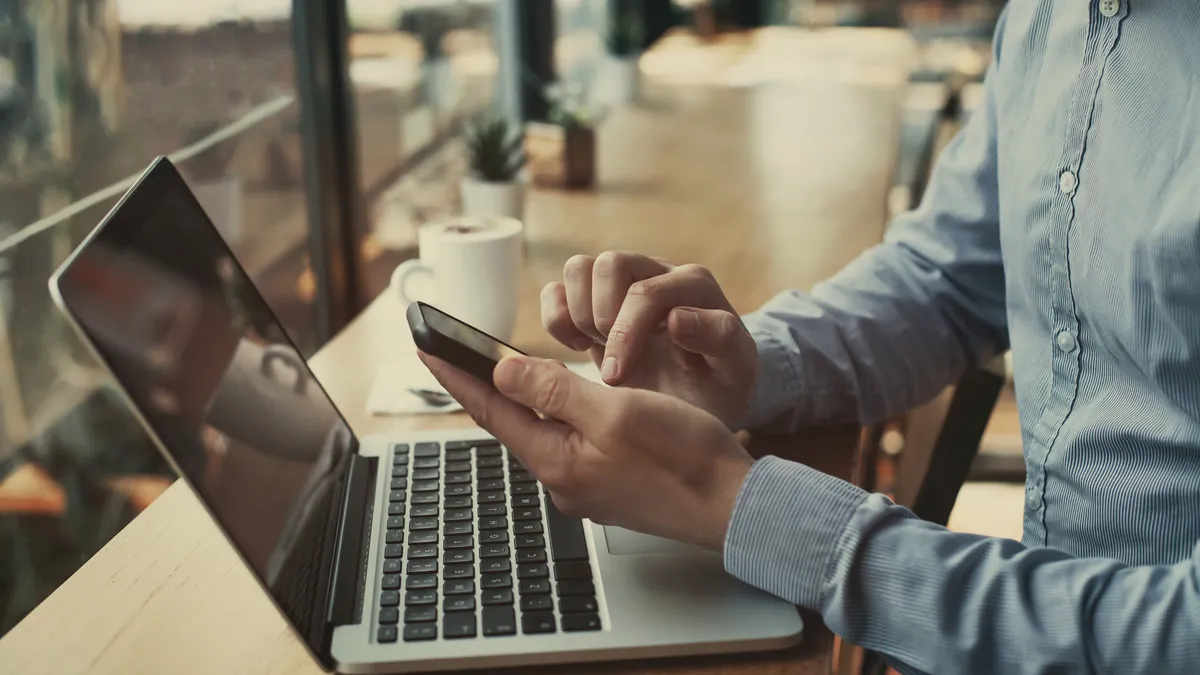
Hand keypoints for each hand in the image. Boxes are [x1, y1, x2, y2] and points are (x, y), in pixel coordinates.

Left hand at [420, 352, 754, 550]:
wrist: (731, 506)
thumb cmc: (684, 459)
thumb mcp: (615, 411)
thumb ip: (555, 391)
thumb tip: (502, 373)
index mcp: (557, 460)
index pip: (490, 410)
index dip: (457, 374)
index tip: (427, 346)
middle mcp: (562, 478)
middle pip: (509, 422)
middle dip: (480, 386)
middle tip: (452, 353)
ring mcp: (585, 484)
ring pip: (539, 431)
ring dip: (518, 400)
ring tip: (495, 370)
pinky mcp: (607, 484)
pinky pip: (567, 441)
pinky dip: (554, 414)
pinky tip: (558, 402)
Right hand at [541, 252, 757, 425]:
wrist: (701, 398)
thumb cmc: (719, 383)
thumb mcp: (735, 370)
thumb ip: (720, 338)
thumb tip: (676, 317)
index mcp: (695, 285)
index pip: (646, 292)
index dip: (625, 333)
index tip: (618, 377)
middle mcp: (657, 273)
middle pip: (609, 264)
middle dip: (602, 318)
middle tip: (614, 363)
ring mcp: (622, 283)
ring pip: (579, 268)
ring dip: (579, 314)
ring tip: (597, 349)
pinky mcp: (594, 300)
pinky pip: (558, 289)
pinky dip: (558, 317)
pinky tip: (578, 346)